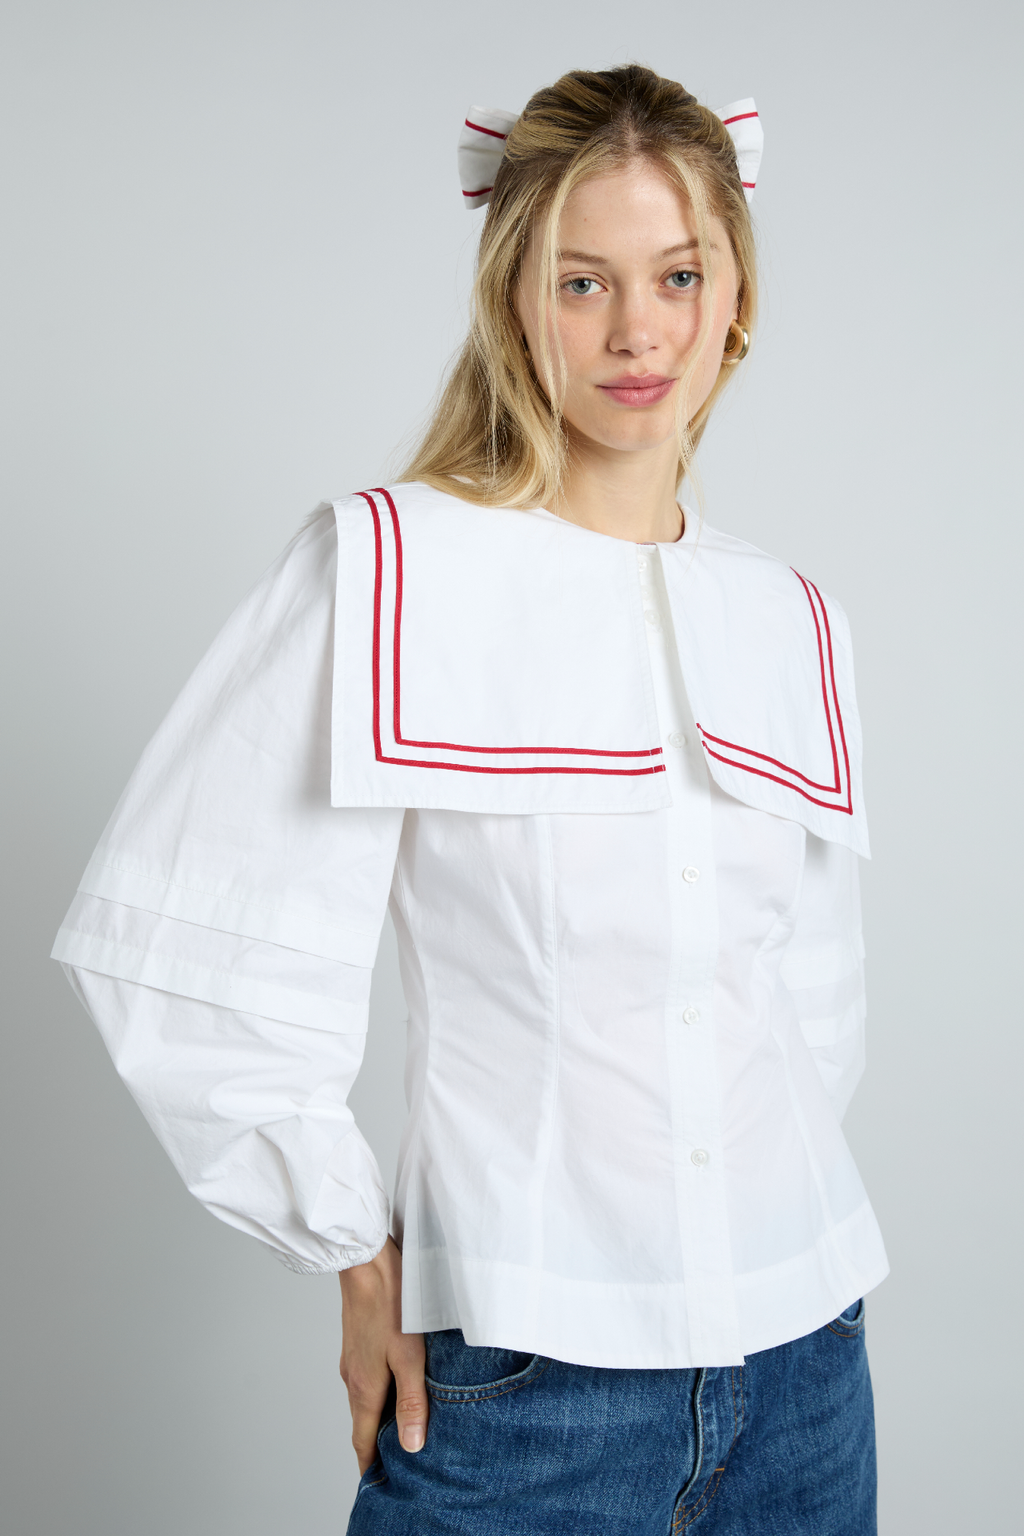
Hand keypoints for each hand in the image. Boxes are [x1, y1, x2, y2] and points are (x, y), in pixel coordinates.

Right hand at [339, 1235, 427, 1473]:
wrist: (368, 1259)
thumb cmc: (393, 1303)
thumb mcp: (410, 1356)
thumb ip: (411, 1401)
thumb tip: (412, 1446)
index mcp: (364, 1388)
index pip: (362, 1441)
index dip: (371, 1466)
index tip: (380, 1485)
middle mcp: (352, 1378)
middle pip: (363, 1423)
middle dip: (377, 1446)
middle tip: (398, 1463)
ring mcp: (353, 1359)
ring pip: (365, 1400)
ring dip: (379, 1418)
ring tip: (403, 1429)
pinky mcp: (358, 1342)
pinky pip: (366, 1379)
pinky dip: (380, 1392)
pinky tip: (399, 1385)